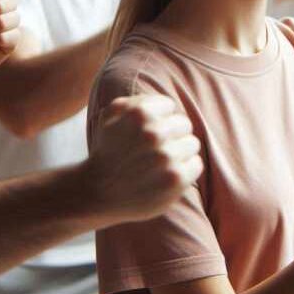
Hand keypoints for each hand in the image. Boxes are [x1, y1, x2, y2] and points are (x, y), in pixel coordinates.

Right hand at [85, 94, 203, 225]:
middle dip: (171, 135)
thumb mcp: (109, 116)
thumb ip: (135, 100)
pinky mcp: (176, 179)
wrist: (97, 194)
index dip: (158, 119)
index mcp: (139, 113)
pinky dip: (186, 170)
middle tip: (153, 150)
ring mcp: (166, 157)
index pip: (169, 106)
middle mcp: (154, 134)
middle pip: (184, 124)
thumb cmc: (108, 151)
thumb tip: (164, 102)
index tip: (144, 133)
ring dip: (180, 152)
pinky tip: (166, 175)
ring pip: (192, 144)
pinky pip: (196, 164)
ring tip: (160, 163)